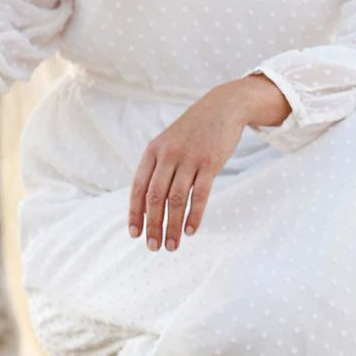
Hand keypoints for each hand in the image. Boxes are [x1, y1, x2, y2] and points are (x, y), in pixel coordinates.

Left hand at [127, 74, 291, 251]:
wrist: (221, 107)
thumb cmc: (191, 131)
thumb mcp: (168, 143)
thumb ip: (157, 168)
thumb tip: (146, 204)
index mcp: (153, 151)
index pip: (138, 187)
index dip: (135, 212)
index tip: (135, 234)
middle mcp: (168, 154)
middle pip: (155, 197)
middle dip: (152, 225)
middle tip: (153, 247)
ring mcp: (189, 158)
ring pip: (176, 199)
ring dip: (172, 226)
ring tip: (172, 245)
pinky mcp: (210, 162)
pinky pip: (200, 194)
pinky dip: (194, 215)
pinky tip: (190, 231)